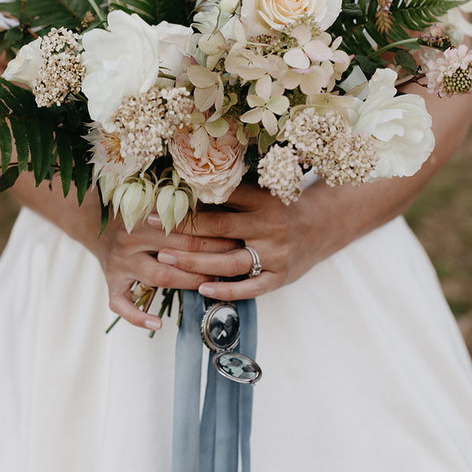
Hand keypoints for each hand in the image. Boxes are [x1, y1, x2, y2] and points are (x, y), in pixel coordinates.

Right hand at [95, 210, 239, 329]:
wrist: (96, 225)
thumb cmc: (136, 215)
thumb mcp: (156, 203)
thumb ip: (183, 209)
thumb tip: (225, 211)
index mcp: (144, 217)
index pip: (185, 229)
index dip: (214, 236)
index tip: (236, 240)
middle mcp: (130, 240)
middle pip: (176, 253)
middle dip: (208, 260)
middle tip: (233, 264)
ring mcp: (120, 264)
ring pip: (159, 277)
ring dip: (188, 282)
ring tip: (211, 285)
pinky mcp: (111, 283)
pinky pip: (121, 305)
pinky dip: (137, 317)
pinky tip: (156, 324)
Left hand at [148, 181, 316, 302]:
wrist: (322, 227)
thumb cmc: (281, 206)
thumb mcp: (263, 190)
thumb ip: (232, 190)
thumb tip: (187, 182)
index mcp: (262, 200)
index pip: (219, 200)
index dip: (188, 201)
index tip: (160, 201)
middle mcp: (268, 226)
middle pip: (218, 229)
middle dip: (181, 229)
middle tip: (150, 227)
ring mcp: (275, 254)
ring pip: (227, 261)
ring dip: (192, 261)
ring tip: (164, 258)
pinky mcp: (280, 277)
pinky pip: (249, 288)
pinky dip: (225, 290)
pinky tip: (200, 288)